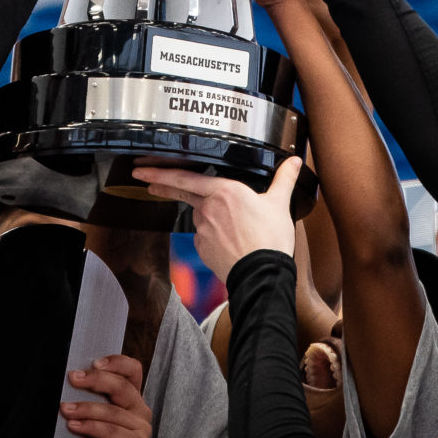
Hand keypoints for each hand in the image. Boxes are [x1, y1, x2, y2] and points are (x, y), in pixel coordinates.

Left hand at [60, 352, 152, 437]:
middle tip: (73, 378)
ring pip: (113, 410)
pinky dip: (90, 426)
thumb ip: (91, 399)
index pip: (132, 370)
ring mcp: (140, 428)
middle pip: (121, 385)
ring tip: (65, 409)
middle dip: (95, 380)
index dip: (116, 362)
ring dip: (86, 408)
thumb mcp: (94, 418)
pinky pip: (111, 431)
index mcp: (131, 398)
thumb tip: (70, 379)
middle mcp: (139, 410)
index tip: (94, 362)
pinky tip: (74, 427)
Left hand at [134, 156, 301, 281]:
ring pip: (199, 216)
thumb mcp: (280, 203)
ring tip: (233, 226)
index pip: (185, 178)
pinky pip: (203, 236)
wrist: (262, 275)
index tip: (142, 169)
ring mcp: (203, 230)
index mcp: (225, 191)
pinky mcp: (203, 249)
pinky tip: (228, 240)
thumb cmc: (271, 239)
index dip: (160, 172)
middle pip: (183, 194)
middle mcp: (208, 209)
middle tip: (146, 180)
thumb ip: (284, 179)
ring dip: (206, 216)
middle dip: (162, 186)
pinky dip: (211, 235)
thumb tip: (295, 162)